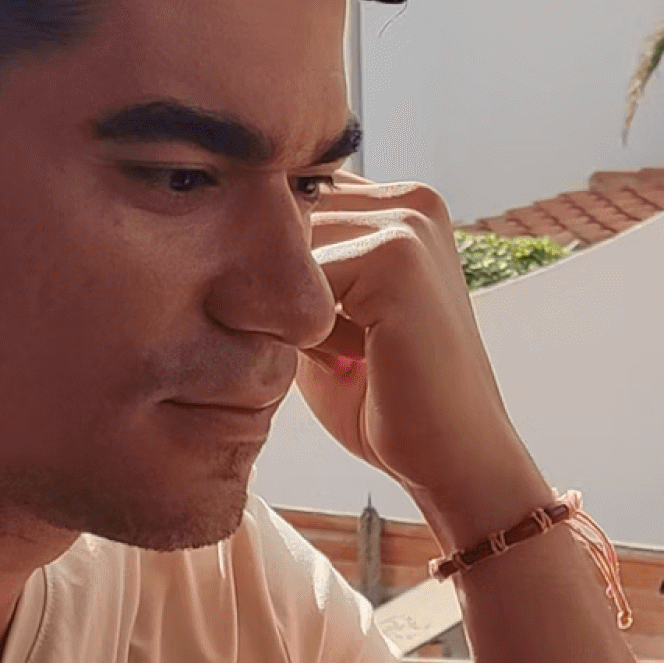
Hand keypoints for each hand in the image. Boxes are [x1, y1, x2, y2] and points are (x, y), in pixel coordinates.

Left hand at [301, 177, 550, 544]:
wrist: (452, 461)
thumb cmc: (386, 400)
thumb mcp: (327, 319)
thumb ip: (291, 272)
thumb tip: (211, 239)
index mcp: (401, 207)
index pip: (293, 203)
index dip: (272, 264)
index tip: (288, 322)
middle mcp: (410, 201)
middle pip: (282, 218)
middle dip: (273, 287)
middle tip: (313, 350)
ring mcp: (408, 223)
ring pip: (285, 249)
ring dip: (286, 310)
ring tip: (335, 356)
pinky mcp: (397, 257)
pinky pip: (300, 280)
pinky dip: (301, 330)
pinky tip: (346, 363)